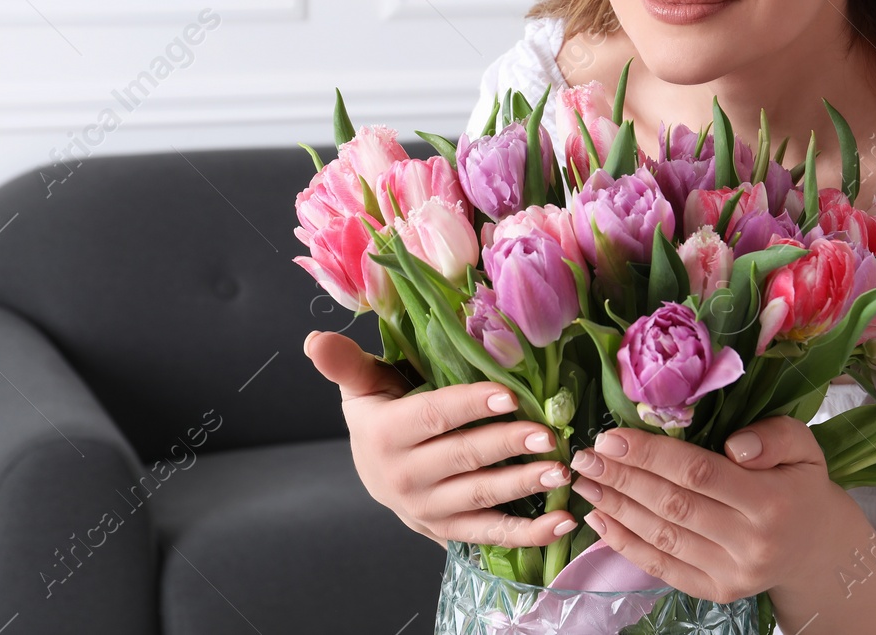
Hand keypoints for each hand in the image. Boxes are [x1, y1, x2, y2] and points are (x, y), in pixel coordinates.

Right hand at [303, 329, 577, 546]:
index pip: (433, 417)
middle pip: (462, 459)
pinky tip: (562, 522)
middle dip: (507, 446)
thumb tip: (314, 339)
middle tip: (548, 435)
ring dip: (522, 487)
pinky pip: (491, 535)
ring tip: (560, 471)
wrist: (373, 471)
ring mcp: (427, 509)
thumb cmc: (380, 412)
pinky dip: (529, 534)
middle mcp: (403, 477)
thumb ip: (345, 363)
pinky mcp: (449, 531)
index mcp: (384, 435)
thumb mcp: (361, 385)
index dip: (471, 406)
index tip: (511, 394)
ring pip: (479, 498)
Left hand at [567, 416, 843, 602]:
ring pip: (662, 537)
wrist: (817, 548)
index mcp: (771, 502)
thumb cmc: (800, 484)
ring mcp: (732, 573)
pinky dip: (625, 544)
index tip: (611, 437)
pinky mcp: (717, 592)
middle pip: (673, 506)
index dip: (651, 455)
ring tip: (586, 482)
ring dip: (616, 508)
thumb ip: (773, 436)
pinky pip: (662, 567)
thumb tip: (734, 445)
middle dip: (622, 478)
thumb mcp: (803, 446)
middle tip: (586, 457)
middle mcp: (751, 544)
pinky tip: (600, 519)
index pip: (699, 473)